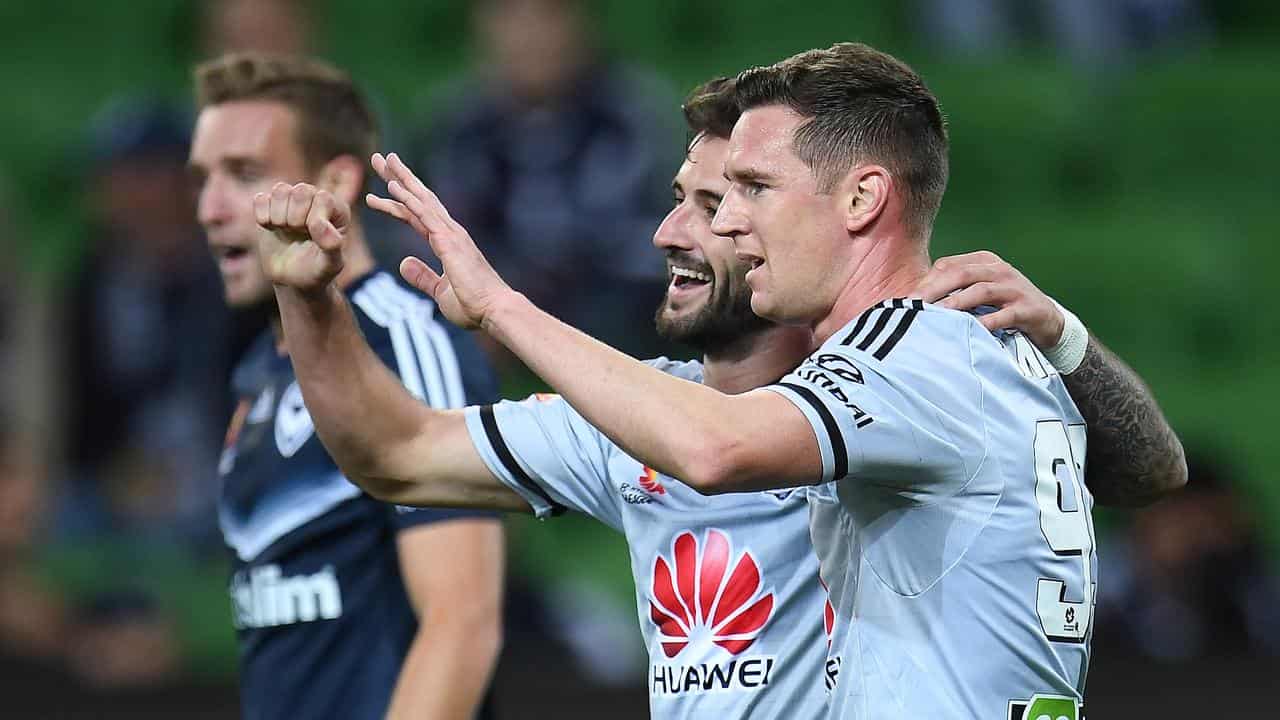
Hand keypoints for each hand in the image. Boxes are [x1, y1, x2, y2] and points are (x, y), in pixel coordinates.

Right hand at [253, 182, 348, 292]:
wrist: (293, 279)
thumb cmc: (316, 270)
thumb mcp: (330, 264)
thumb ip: (332, 245)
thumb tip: (319, 225)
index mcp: (336, 210)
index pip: (323, 198)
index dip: (314, 218)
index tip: (312, 237)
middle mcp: (315, 199)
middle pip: (301, 190)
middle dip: (296, 217)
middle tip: (297, 233)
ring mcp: (291, 200)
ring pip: (280, 190)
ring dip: (279, 216)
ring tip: (285, 230)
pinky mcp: (270, 205)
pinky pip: (261, 199)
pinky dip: (262, 215)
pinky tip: (270, 228)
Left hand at [365, 152, 515, 329]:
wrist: (493, 310)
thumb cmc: (473, 305)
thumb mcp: (440, 291)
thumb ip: (422, 276)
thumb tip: (403, 263)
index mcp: (448, 242)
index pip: (418, 215)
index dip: (399, 202)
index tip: (380, 192)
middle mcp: (450, 232)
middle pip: (419, 198)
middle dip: (399, 177)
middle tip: (380, 158)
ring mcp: (450, 233)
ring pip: (420, 199)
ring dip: (400, 179)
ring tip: (381, 160)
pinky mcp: (448, 241)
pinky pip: (423, 215)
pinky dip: (407, 199)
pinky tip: (392, 186)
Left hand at [914, 250, 1064, 348]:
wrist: (1047, 320)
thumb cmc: (1004, 306)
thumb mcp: (980, 292)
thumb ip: (954, 291)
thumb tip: (915, 302)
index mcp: (984, 261)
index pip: (948, 265)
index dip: (926, 281)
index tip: (906, 299)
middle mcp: (999, 270)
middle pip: (961, 274)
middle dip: (934, 289)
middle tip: (914, 305)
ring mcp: (1015, 288)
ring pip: (981, 290)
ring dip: (957, 302)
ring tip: (937, 315)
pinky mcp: (1027, 308)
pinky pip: (1004, 314)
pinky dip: (988, 321)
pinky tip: (972, 329)